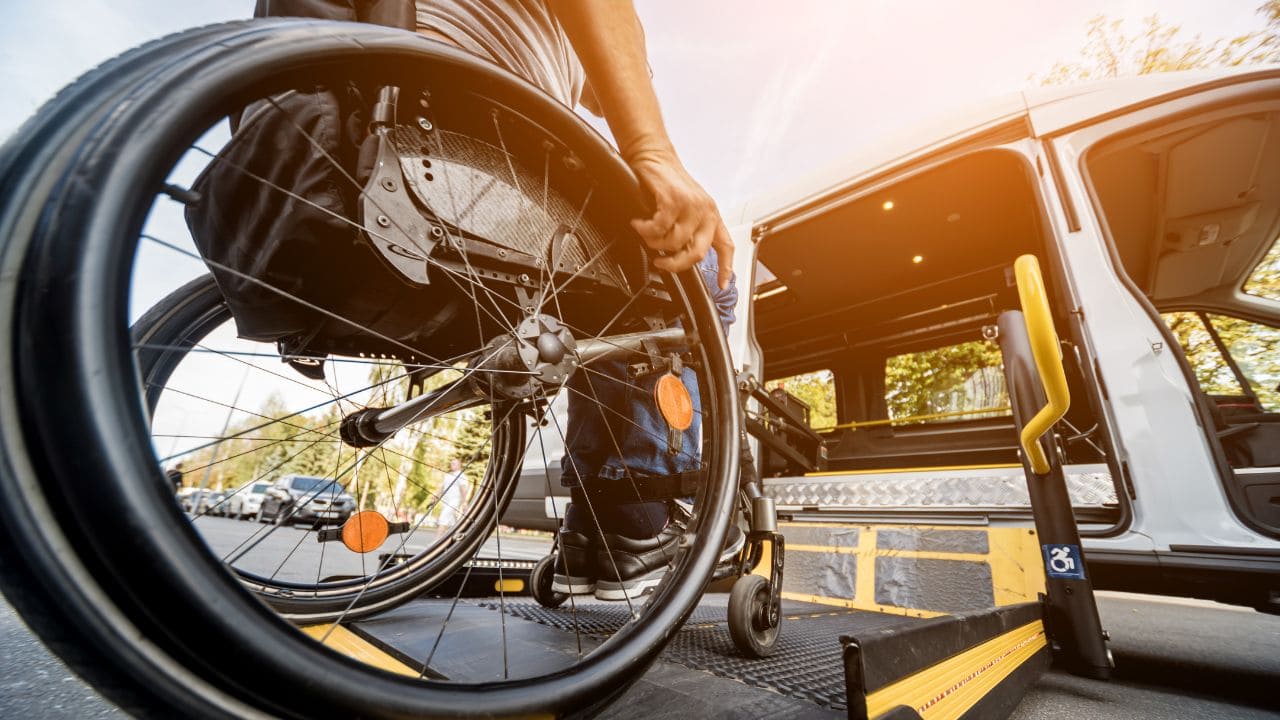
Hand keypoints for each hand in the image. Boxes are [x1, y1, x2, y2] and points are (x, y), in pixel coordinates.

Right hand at [628, 150, 733, 289]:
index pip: (726, 245)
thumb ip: (688, 229)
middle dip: (676, 264)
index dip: (726, 268)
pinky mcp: (674, 200)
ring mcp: (691, 205)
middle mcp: (706, 211)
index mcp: (712, 215)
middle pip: (697, 253)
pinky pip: (658, 228)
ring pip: (674, 242)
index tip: (724, 283)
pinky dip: (645, 230)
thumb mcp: (686, 207)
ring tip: (646, 234)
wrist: (654, 155)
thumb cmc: (667, 182)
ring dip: (655, 243)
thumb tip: (679, 255)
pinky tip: (640, 224)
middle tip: (661, 263)